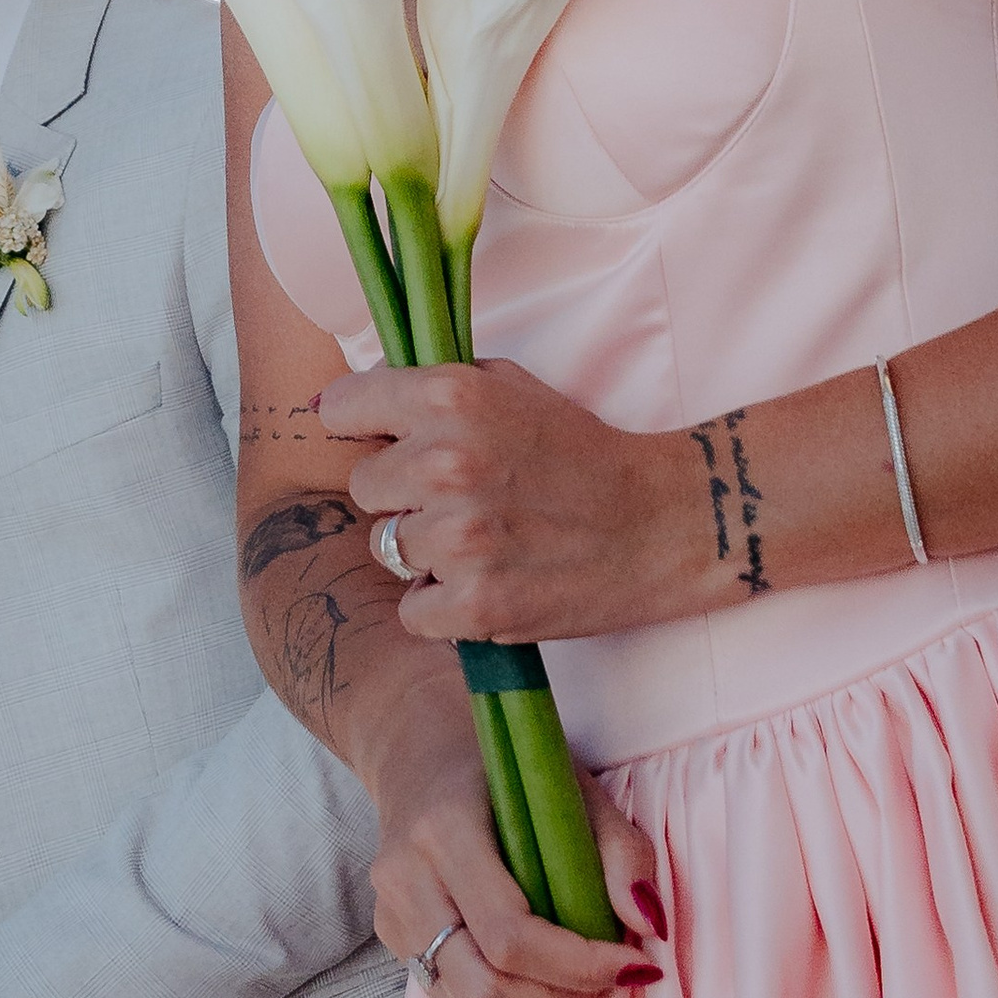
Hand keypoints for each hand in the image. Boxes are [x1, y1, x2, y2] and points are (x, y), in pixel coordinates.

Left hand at [318, 361, 703, 643]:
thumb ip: (430, 387)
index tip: (381, 437)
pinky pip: (412, 611)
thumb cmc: (581, 451)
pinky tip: (487, 582)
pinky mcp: (476, 605)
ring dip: (426, 552)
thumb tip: (336, 402)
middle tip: (459, 497)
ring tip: (484, 540)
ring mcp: (460, 539)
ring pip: (387, 550)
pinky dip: (442, 606)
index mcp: (451, 396)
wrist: (661, 523)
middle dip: (401, 493)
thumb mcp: (510, 386)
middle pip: (363, 486)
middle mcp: (446, 463)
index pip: (343, 407)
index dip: (361, 426)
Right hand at [357, 674, 662, 997]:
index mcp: (444, 827)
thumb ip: (620, 848)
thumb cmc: (506, 768)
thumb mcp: (571, 784)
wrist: (420, 751)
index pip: (509, 933)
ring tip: (578, 979)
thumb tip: (650, 925)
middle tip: (612, 978)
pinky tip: (537, 974)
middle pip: (486, 988)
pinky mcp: (393, 943)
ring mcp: (392, 917)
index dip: (579, 965)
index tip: (635, 964)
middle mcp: (406, 880)